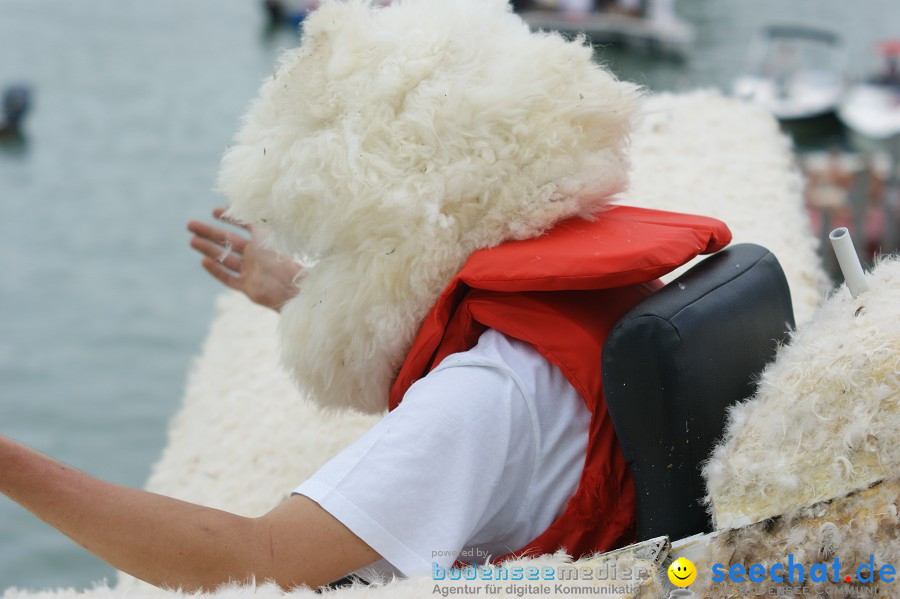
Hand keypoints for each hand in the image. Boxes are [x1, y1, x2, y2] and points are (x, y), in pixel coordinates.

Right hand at [188, 207, 303, 311]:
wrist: (293, 285)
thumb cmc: (284, 257)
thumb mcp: (269, 233)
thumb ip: (257, 219)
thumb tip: (244, 200)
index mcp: (264, 241)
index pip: (244, 226)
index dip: (229, 218)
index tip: (213, 211)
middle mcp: (256, 255)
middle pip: (228, 241)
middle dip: (209, 232)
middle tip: (190, 224)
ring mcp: (250, 271)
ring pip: (224, 258)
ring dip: (208, 249)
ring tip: (191, 240)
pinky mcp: (247, 288)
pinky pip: (228, 278)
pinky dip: (216, 270)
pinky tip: (203, 261)